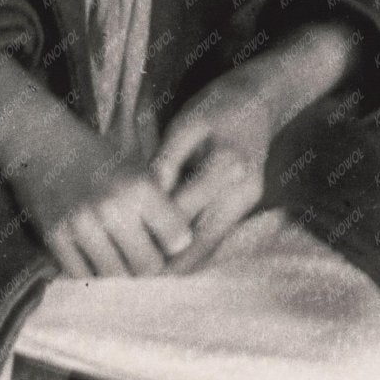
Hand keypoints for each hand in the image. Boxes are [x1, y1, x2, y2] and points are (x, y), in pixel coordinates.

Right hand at [0, 95, 195, 280]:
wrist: (41, 142)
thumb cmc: (97, 157)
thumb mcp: (137, 168)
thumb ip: (162, 203)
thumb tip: (186, 246)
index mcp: (139, 187)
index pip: (177, 240)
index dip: (174, 243)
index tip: (166, 240)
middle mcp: (111, 207)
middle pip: (148, 265)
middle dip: (149, 263)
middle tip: (142, 254)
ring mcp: (80, 225)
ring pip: (116, 276)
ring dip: (121, 271)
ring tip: (118, 257)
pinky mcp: (54, 237)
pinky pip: (83, 275)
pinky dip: (91, 272)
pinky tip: (94, 258)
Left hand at [147, 70, 277, 271]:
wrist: (261, 100)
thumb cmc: (218, 105)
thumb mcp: (186, 123)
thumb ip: (166, 160)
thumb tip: (144, 198)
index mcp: (227, 167)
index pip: (180, 215)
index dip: (149, 236)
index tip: (119, 250)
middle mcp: (241, 193)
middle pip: (199, 245)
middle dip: (165, 266)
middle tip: (128, 280)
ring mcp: (247, 204)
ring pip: (209, 248)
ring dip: (178, 264)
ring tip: (142, 274)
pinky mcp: (244, 207)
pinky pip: (214, 238)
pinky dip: (190, 251)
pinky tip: (165, 258)